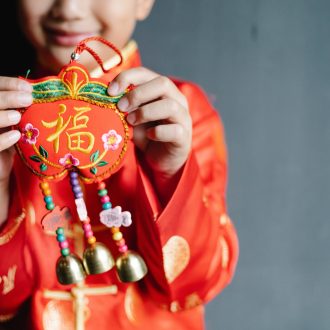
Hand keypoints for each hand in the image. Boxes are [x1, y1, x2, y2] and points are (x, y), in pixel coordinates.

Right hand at [0, 77, 31, 222]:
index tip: (28, 87)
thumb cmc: (10, 140)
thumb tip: (39, 93)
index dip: (8, 83)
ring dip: (0, 116)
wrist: (2, 168)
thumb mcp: (16, 122)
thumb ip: (21, 109)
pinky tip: (16, 136)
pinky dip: (2, 139)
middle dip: (7, 97)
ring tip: (17, 116)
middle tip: (28, 99)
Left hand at [108, 67, 191, 179]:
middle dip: (138, 93)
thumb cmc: (147, 134)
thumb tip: (105, 97)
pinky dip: (158, 132)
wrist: (162, 159)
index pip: (146, 74)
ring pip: (170, 106)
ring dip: (146, 112)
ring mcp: (183, 118)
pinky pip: (174, 130)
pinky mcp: (184, 137)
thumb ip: (126, 106)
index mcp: (162, 90)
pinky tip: (149, 136)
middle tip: (121, 107)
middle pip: (163, 83)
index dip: (127, 77)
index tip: (110, 91)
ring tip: (131, 121)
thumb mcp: (133, 116)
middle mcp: (177, 100)